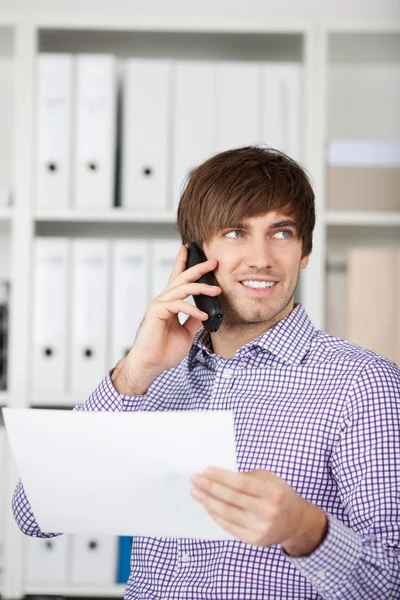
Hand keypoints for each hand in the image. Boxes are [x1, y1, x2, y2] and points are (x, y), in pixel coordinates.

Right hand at [112, 244, 220, 394]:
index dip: (183, 263)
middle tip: (212, 261)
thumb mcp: (186, 332)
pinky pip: (178, 304)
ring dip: (202, 287)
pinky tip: (203, 315)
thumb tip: (205, 310)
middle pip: (182, 277)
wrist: (151, 364)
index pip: (177, 279)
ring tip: (217, 290)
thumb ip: (193, 319)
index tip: (189, 250)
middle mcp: (164, 300)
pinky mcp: (157, 311)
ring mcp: (159, 304)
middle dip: (197, 267)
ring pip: (182, 288)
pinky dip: (193, 309)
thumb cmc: (164, 351)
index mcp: (170, 303)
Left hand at [191, 468, 327, 555]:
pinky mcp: (255, 540)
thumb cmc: (279, 494)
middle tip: (194, 479)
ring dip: (208, 501)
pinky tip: (208, 506)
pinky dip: (216, 516)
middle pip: (231, 498)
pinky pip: (230, 526)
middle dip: (210, 487)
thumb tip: (218, 475)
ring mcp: (261, 528)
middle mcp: (268, 511)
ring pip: (227, 513)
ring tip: (196, 492)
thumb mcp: (269, 479)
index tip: (205, 470)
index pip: (241, 483)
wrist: (297, 522)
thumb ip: (247, 476)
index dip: (221, 477)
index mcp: (272, 491)